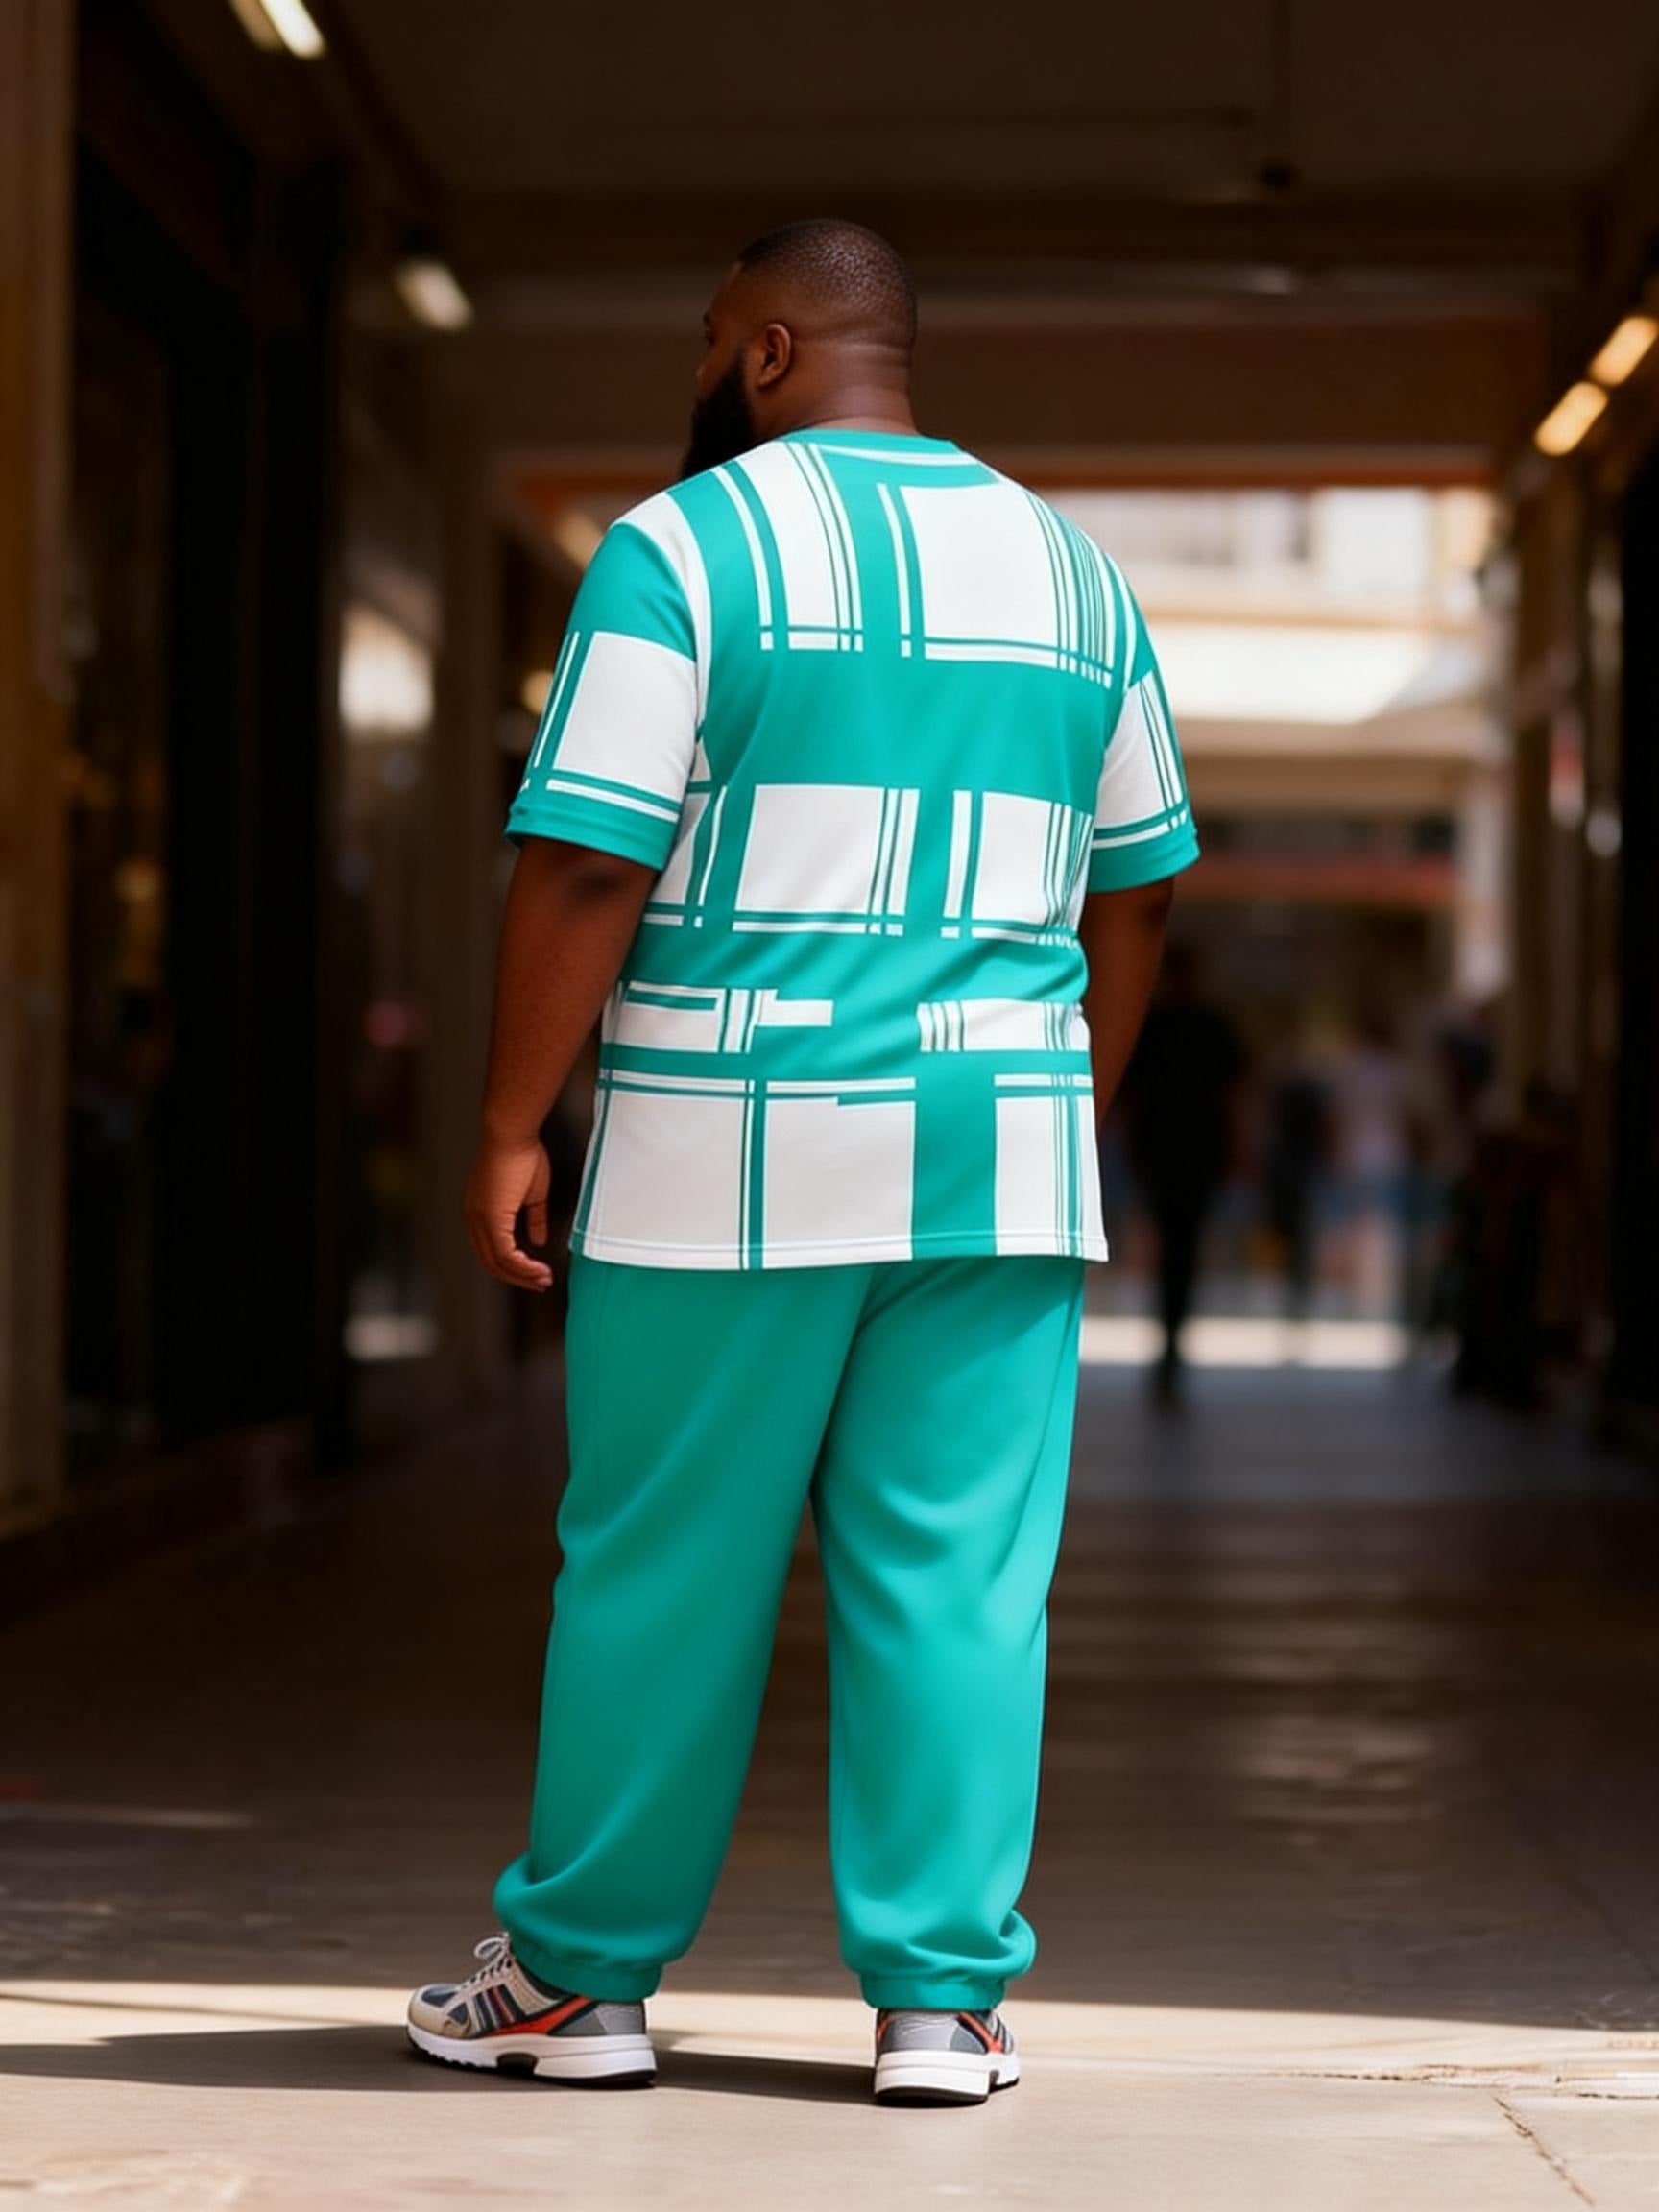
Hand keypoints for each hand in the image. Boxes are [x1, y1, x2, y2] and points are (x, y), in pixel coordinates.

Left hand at [464, 1134, 553, 1290]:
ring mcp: (479, 1219)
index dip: (513, 1265)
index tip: (535, 1272)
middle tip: (540, 1284)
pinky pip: (504, 1253)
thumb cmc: (522, 1153)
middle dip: (517, 1277)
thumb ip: (534, 1219)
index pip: (491, 1249)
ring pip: (496, 1262)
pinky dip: (522, 1266)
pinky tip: (538, 1269)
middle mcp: (474, 1218)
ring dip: (522, 1275)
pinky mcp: (490, 1217)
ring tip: (543, 1280)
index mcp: (480, 1211)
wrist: (512, 1134)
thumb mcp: (533, 1194)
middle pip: (491, 1262)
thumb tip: (538, 1240)